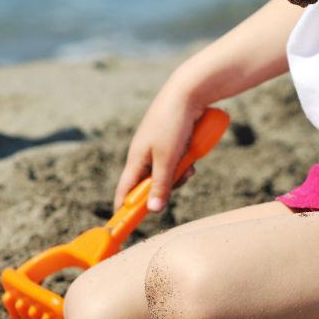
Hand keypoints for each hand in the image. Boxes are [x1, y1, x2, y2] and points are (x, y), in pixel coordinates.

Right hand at [113, 83, 206, 212]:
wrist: (189, 91)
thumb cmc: (173, 122)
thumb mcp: (167, 158)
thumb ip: (160, 185)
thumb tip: (152, 211)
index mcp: (136, 158)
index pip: (124, 191)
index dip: (126, 209)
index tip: (129, 227)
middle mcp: (144, 154)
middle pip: (150, 185)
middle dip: (166, 187)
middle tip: (181, 177)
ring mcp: (159, 146)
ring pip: (167, 173)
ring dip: (179, 173)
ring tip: (190, 164)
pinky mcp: (173, 140)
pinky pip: (177, 160)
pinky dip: (185, 161)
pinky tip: (194, 155)